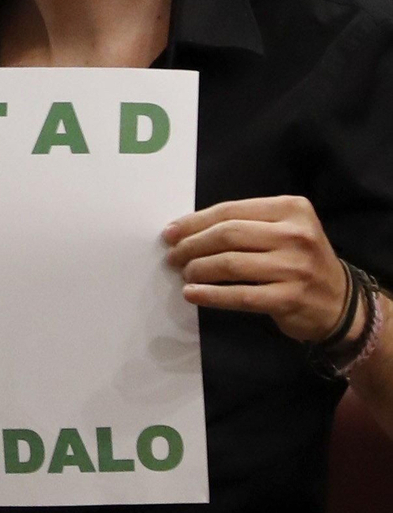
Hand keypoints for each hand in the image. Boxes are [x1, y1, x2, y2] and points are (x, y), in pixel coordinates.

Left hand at [164, 195, 353, 343]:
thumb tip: (187, 229)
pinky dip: (211, 295)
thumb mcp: (283, 230)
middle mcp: (295, 235)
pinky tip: (193, 294)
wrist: (341, 303)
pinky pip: (240, 295)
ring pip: (230, 264)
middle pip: (228, 235)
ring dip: (198, 269)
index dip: (194, 222)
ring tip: (184, 273)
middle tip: (173, 256)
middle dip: (192, 245)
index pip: (230, 211)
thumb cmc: (300, 261)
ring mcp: (294, 267)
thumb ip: (246, 224)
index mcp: (291, 209)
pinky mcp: (290, 298)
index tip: (170, 232)